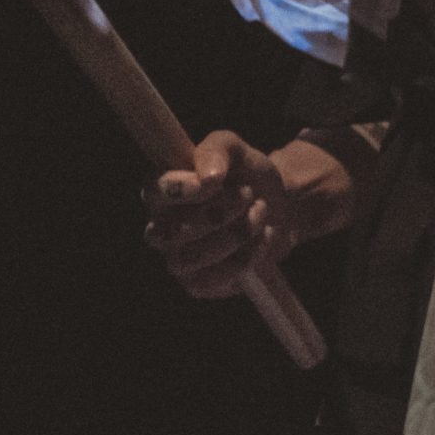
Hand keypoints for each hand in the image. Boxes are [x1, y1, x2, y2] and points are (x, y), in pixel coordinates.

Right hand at [142, 131, 294, 298]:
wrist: (280, 207)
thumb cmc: (246, 176)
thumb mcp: (236, 150)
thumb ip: (217, 150)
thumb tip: (208, 176)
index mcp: (161, 192)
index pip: (154, 193)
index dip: (180, 190)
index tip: (213, 183)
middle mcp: (161, 228)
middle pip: (169, 233)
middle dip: (215, 214)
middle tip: (247, 193)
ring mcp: (178, 260)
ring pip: (192, 258)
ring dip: (235, 233)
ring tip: (259, 211)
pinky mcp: (199, 284)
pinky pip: (217, 279)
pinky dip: (247, 255)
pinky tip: (261, 235)